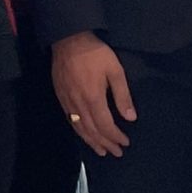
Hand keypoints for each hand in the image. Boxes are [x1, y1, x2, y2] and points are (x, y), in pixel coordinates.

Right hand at [53, 31, 135, 155]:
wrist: (68, 40)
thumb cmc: (95, 54)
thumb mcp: (115, 70)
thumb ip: (123, 96)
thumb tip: (130, 118)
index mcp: (94, 98)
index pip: (105, 126)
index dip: (115, 137)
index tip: (125, 143)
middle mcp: (79, 105)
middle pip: (92, 131)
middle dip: (105, 143)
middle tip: (116, 153)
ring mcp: (68, 102)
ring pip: (80, 129)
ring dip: (91, 142)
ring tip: (101, 151)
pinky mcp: (61, 98)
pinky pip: (70, 121)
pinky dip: (79, 132)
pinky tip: (84, 135)